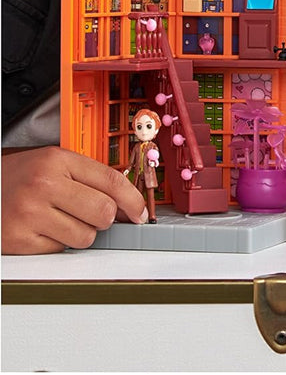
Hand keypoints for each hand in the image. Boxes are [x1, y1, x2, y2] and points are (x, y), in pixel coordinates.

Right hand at [2, 147, 147, 254]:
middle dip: (105, 218)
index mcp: (57, 161)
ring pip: (85, 236)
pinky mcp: (19, 241)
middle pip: (103, 212)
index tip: (141, 212)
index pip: (111, 180)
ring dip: (81, 233)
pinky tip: (43, 229)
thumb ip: (89, 177)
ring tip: (61, 220)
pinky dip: (57, 244)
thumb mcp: (54, 163)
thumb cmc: (20, 176)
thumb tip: (125, 204)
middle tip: (91, 214)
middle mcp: (44, 185)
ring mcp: (30, 214)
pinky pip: (59, 251)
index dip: (133, 199)